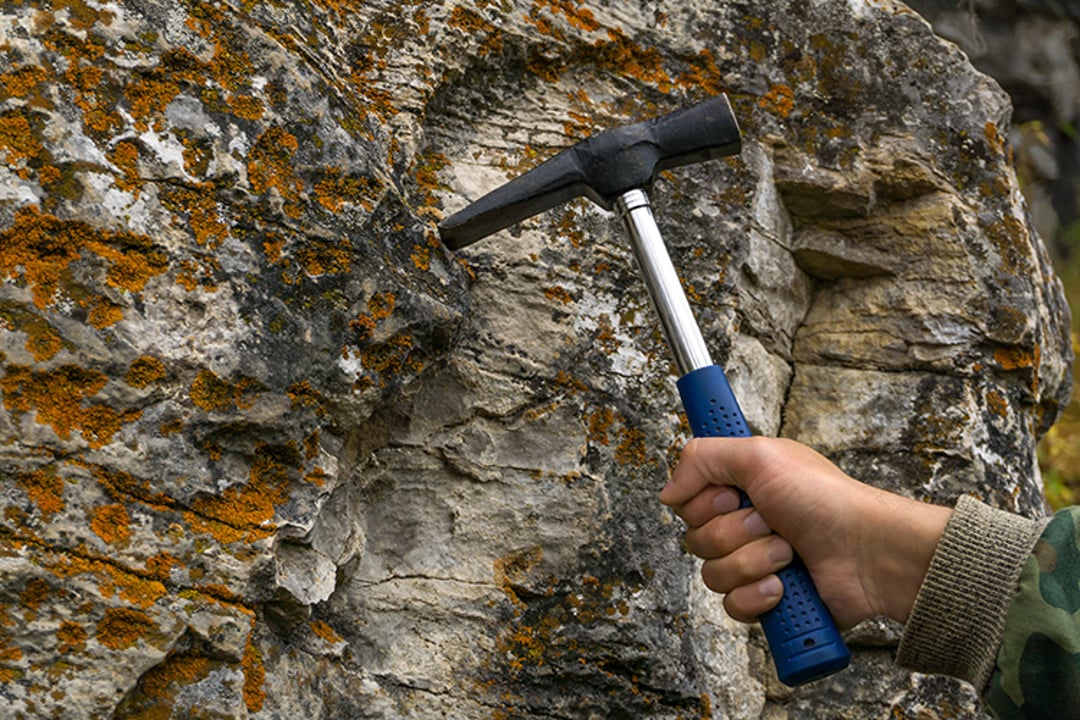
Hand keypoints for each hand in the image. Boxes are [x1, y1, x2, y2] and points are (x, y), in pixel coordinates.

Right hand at [660, 437, 951, 628]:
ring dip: (752, 562)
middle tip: (771, 521)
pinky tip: (784, 586)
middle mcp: (741, 525)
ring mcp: (752, 564)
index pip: (687, 500)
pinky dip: (759, 595)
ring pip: (712, 574)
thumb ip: (702, 458)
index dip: (703, 500)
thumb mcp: (761, 455)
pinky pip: (731, 606)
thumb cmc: (826, 499)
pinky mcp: (764, 600)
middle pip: (695, 538)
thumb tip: (667, 493)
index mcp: (739, 488)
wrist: (868, 552)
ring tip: (788, 554)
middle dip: (734, 532)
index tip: (731, 494)